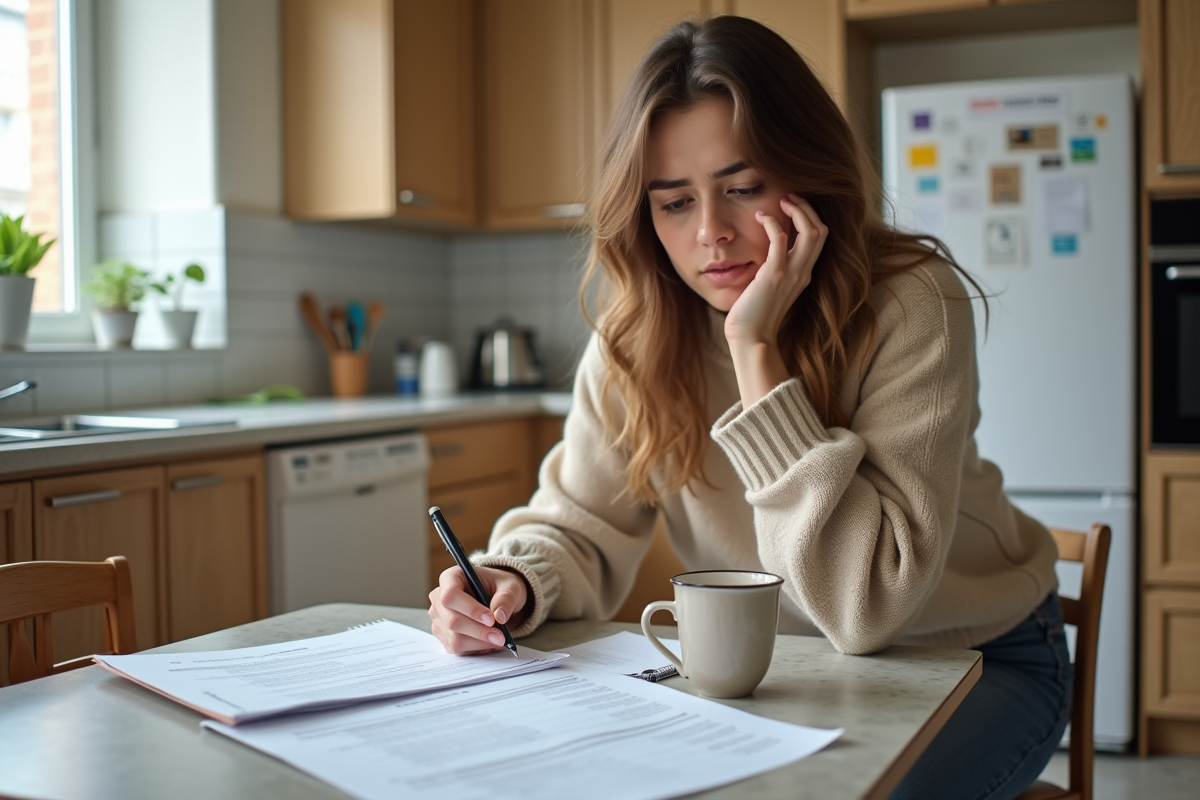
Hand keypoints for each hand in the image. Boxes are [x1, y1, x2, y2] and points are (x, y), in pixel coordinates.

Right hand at [428, 565, 528, 654]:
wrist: (496, 597)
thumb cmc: (499, 586)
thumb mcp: (510, 586)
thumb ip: (506, 598)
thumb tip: (500, 616)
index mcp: (451, 578)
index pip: (451, 595)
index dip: (470, 609)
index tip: (491, 619)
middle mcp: (439, 598)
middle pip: (452, 621)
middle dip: (479, 631)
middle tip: (500, 637)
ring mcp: (439, 618)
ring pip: (454, 639)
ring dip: (479, 643)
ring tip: (498, 640)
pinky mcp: (443, 635)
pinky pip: (456, 649)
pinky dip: (475, 649)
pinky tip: (489, 643)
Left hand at [724, 194, 827, 348]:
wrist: (751, 338)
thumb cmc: (755, 314)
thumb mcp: (772, 287)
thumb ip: (776, 269)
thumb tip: (768, 252)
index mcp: (804, 274)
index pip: (820, 238)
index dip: (810, 217)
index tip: (792, 206)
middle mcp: (803, 272)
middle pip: (821, 230)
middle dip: (807, 208)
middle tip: (788, 197)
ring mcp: (791, 273)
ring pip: (811, 231)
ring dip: (797, 210)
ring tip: (781, 201)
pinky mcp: (773, 275)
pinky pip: (779, 240)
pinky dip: (772, 223)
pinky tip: (760, 217)